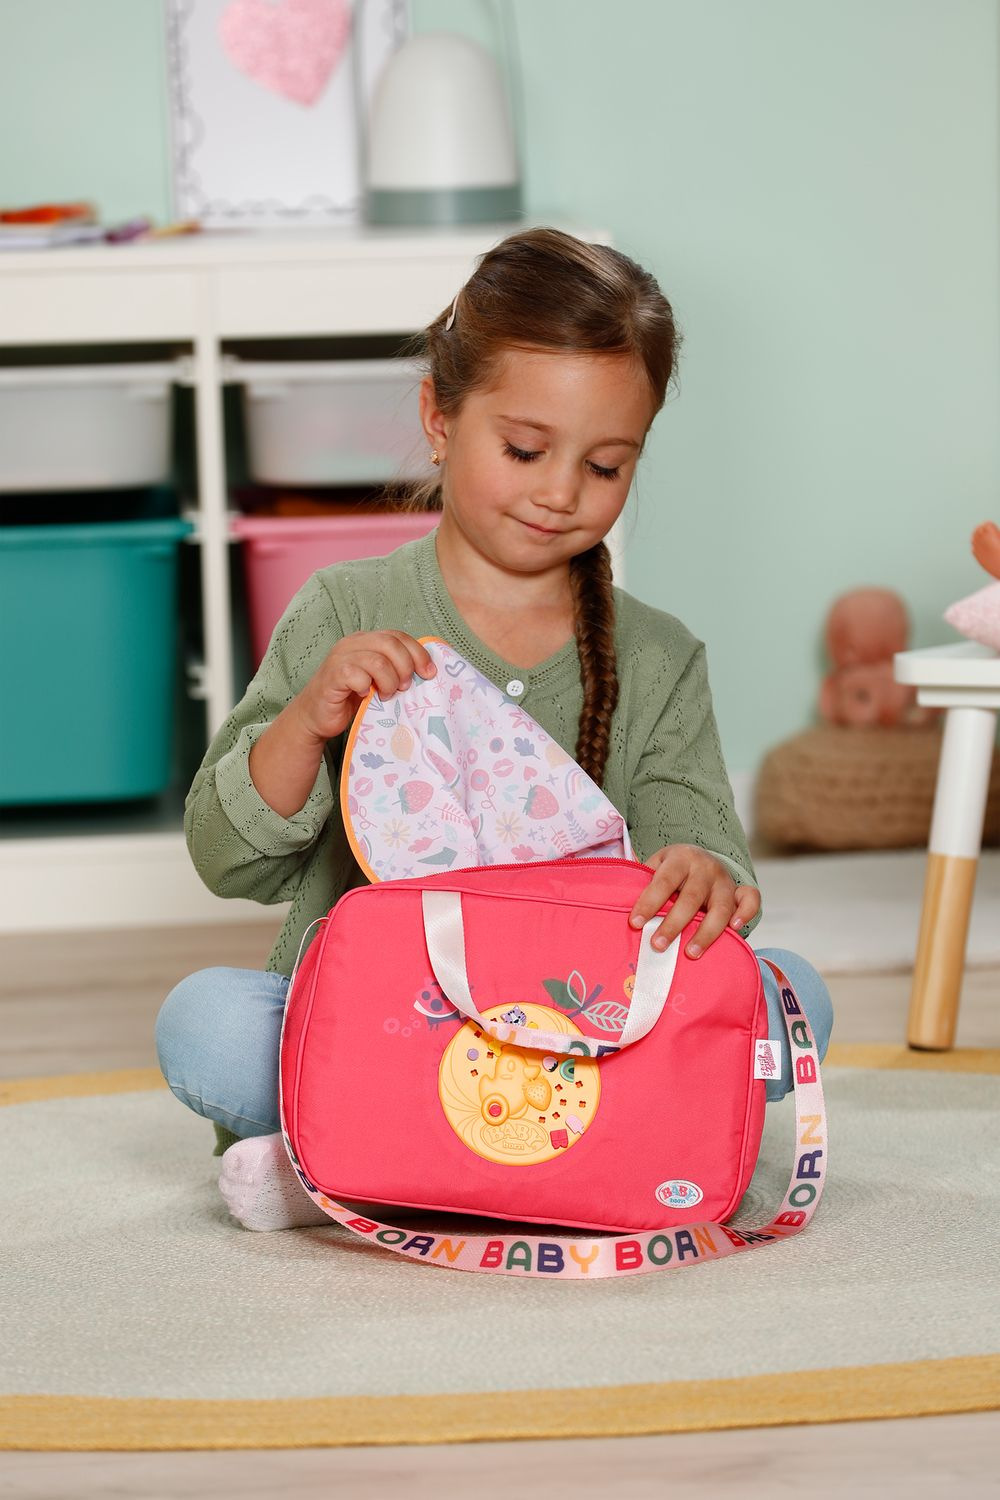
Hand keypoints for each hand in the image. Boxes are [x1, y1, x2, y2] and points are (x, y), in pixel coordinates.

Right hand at [293, 630, 436, 743]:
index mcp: (365, 640)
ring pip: (378, 660)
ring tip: (386, 694)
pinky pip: (357, 675)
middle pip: (391, 644)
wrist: (316, 717)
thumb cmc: (350, 699)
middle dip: (405, 667)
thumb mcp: (377, 680)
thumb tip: (427, 670)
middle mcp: (352, 644)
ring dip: (389, 681)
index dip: (418, 653)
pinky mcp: (332, 676)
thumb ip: (394, 669)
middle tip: (404, 687)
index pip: (398, 636)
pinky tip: (365, 696)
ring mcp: (340, 658)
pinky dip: (367, 688)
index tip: (429, 673)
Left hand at [628, 844, 760, 958]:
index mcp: (680, 858)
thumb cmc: (671, 870)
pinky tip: (735, 930)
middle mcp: (705, 867)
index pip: (663, 881)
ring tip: (690, 953)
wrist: (700, 858)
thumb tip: (617, 897)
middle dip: (673, 924)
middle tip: (657, 945)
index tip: (635, 923)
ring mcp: (725, 880)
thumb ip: (642, 880)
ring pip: (721, 907)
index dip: (649, 903)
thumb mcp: (656, 866)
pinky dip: (747, 913)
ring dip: (706, 932)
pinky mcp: (741, 891)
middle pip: (690, 898)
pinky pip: (751, 900)